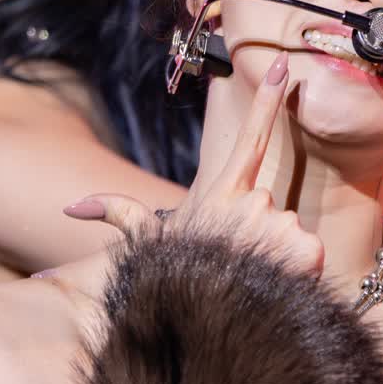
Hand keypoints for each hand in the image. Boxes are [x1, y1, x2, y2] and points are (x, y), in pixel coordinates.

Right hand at [61, 53, 323, 278]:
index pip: (251, 139)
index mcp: (223, 192)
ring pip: (291, 231)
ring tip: (256, 275)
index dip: (268, 102)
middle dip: (264, 233)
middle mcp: (252, 202)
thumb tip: (72, 207)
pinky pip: (310, 251)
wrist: (212, 317)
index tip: (285, 66)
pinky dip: (300, 267)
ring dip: (280, 254)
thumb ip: (121, 215)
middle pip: (273, 208)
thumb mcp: (152, 244)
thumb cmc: (184, 278)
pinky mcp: (305, 246)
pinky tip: (277, 281)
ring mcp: (279, 222)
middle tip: (243, 261)